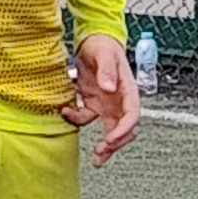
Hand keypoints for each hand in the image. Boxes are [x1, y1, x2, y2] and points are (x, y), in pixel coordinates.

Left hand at [67, 32, 140, 160]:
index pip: (132, 114)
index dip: (124, 129)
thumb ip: (106, 71)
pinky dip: (77, 120)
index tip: (111, 139)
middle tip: (102, 154)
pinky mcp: (92, 103)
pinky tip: (66, 114)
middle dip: (115, 143)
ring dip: (104, 144)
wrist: (92, 40)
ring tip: (96, 158)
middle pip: (123, 128)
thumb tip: (108, 88)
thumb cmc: (103, 45)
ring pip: (109, 129)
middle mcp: (119, 101)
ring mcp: (106, 104)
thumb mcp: (104, 54)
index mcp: (128, 90)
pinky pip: (86, 118)